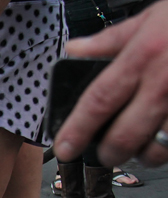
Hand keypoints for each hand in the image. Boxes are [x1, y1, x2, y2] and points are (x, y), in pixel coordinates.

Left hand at [53, 0, 167, 166]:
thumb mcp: (151, 17)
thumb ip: (110, 39)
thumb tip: (75, 49)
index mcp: (143, 57)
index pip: (97, 102)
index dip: (76, 130)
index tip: (64, 148)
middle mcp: (163, 84)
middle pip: (124, 137)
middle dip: (108, 154)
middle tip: (104, 153)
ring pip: (157, 150)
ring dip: (143, 155)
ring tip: (139, 146)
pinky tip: (164, 137)